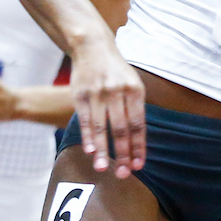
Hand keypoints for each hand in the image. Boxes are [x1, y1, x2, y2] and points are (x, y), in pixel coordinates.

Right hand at [71, 41, 145, 177]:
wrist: (93, 47)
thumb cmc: (116, 71)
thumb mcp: (132, 84)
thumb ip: (134, 109)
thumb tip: (136, 143)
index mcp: (135, 90)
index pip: (138, 125)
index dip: (138, 147)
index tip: (139, 166)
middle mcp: (117, 92)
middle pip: (121, 129)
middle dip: (123, 154)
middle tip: (123, 174)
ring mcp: (98, 93)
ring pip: (101, 127)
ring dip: (103, 150)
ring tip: (103, 169)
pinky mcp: (81, 94)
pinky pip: (84, 120)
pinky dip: (87, 137)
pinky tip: (90, 151)